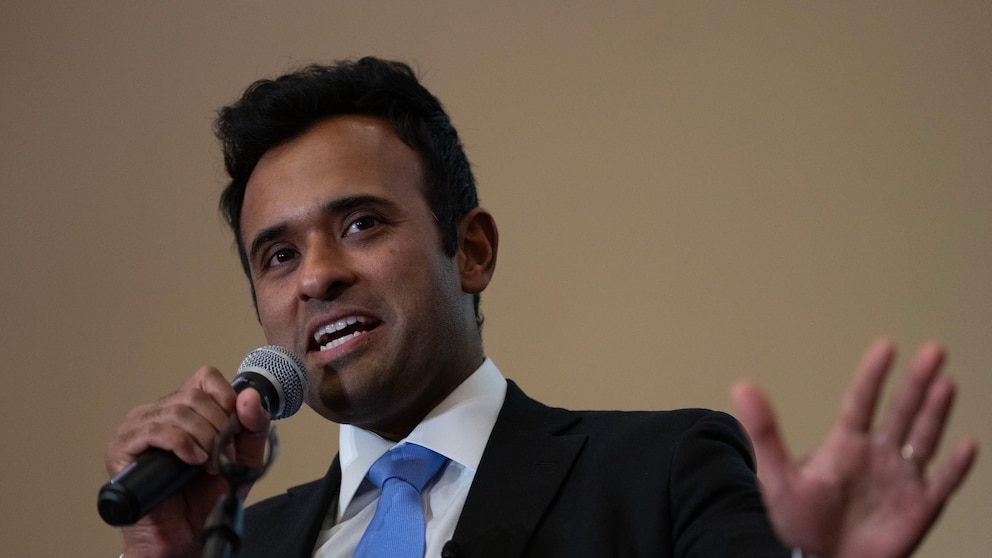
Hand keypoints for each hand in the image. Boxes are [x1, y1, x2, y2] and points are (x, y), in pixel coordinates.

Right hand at [104, 366, 270, 557]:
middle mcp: (158, 412)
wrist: (186, 534)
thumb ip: (254, 426)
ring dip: (204, 438)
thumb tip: (250, 396)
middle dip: (219, 426)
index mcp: (184, 409)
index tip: (236, 423)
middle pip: (195, 395)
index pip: (205, 377)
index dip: (225, 395)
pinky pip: (155, 430)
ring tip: (209, 465)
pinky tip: (193, 461)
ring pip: (178, 411)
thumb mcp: (244, 457)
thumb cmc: (207, 495)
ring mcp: (136, 428)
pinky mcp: (121, 448)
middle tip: (223, 455)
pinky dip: (182, 444)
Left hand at [732, 339, 977, 557]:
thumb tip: (741, 386)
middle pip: (900, 411)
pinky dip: (956, 466)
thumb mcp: (775, 476)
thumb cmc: (798, 523)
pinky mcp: (919, 507)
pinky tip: (967, 444)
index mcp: (845, 445)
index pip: (861, 402)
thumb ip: (764, 431)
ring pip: (923, 438)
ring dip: (936, 412)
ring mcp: (900, 479)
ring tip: (945, 382)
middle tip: (933, 349)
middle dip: (917, 381)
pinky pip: (943, 483)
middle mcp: (877, 455)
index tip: (886, 346)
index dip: (873, 375)